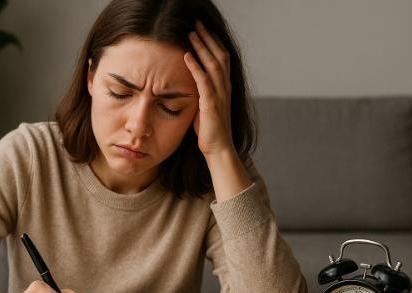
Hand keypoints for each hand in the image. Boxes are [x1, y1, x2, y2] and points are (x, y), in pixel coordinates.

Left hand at [184, 21, 232, 156]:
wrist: (218, 149)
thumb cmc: (210, 132)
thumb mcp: (205, 108)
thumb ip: (201, 94)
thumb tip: (190, 85)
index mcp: (225, 88)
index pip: (221, 59)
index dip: (213, 43)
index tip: (202, 31)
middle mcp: (225, 88)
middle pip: (219, 56)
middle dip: (208, 38)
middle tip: (197, 24)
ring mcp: (220, 95)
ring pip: (213, 64)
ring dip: (202, 47)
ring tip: (191, 33)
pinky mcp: (211, 104)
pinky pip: (204, 81)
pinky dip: (195, 66)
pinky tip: (187, 55)